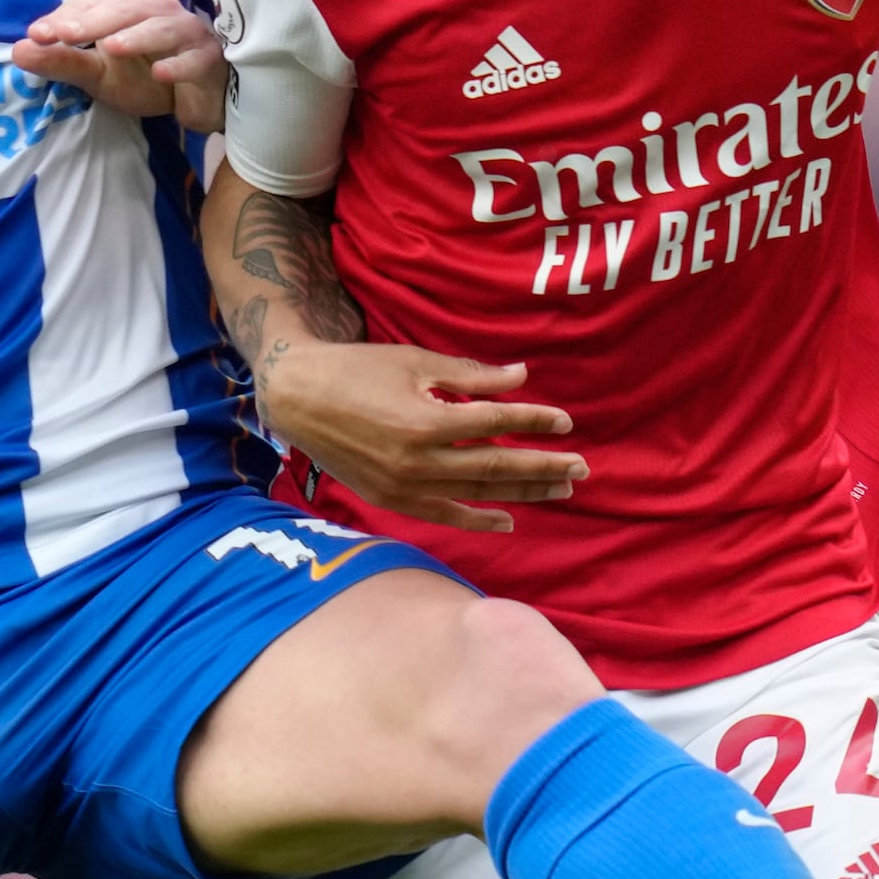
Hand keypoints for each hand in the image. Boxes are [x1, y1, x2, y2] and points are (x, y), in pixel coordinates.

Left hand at [9, 0, 225, 133]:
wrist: (200, 98)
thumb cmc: (147, 75)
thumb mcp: (99, 74)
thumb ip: (63, 61)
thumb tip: (18, 50)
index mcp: (126, 7)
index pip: (92, 5)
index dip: (65, 18)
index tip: (36, 34)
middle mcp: (157, 11)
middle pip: (126, 8)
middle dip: (94, 20)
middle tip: (63, 34)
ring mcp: (186, 33)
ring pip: (163, 28)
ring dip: (137, 37)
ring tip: (111, 47)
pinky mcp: (209, 59)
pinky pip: (195, 59)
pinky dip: (179, 66)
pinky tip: (161, 74)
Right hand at [256, 343, 584, 533]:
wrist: (298, 398)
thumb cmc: (358, 369)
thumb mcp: (415, 360)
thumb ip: (471, 375)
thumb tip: (522, 377)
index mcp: (428, 420)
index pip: (497, 422)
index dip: (535, 421)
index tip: (565, 421)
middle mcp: (419, 461)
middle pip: (496, 466)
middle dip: (543, 467)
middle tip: (581, 468)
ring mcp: (405, 486)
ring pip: (477, 493)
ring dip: (522, 493)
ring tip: (559, 490)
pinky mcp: (391, 499)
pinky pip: (443, 515)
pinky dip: (477, 518)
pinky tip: (508, 518)